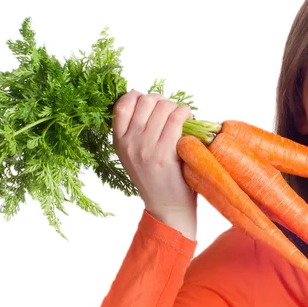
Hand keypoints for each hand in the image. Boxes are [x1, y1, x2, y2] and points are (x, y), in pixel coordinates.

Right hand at [113, 90, 196, 238]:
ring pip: (163, 106)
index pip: (123, 103)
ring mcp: (146, 148)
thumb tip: (148, 99)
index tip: (152, 107)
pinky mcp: (164, 153)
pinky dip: (185, 114)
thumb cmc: (156, 179)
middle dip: (162, 102)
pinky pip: (176, 117)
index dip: (140, 98)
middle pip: (146, 100)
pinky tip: (189, 122)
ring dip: (176, 108)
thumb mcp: (134, 155)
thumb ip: (135, 130)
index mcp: (118, 142)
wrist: (167, 208)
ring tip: (181, 120)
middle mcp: (129, 143)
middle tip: (171, 114)